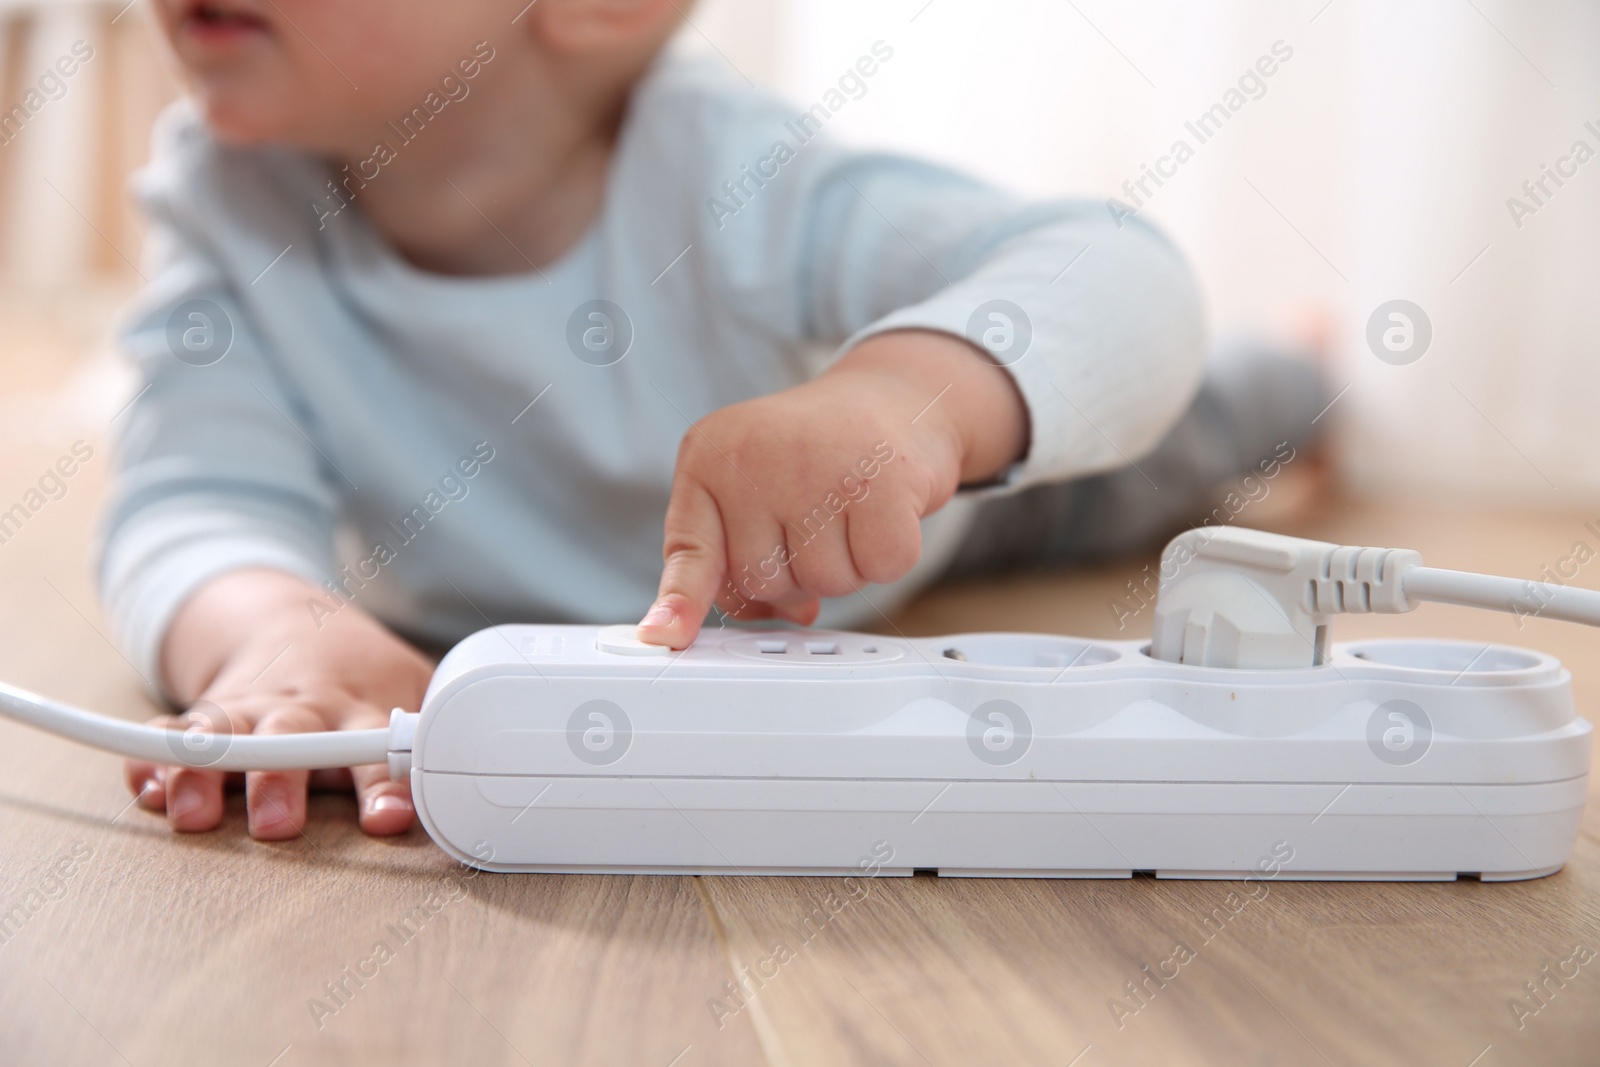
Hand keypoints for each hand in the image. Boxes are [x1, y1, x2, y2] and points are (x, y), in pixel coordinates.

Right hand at [127, 569, 433, 839]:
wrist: (290, 622)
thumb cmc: (365, 681)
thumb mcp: (416, 695)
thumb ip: (444, 741)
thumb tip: (492, 788)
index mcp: (366, 710)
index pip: (383, 753)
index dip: (387, 788)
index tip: (389, 819)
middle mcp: (306, 710)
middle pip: (293, 741)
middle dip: (283, 781)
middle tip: (277, 823)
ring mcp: (252, 710)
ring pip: (224, 736)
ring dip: (206, 773)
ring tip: (191, 811)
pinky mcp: (205, 714)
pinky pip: (173, 733)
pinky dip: (155, 760)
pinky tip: (147, 787)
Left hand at [637, 329, 1027, 647]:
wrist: (891, 397)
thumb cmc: (816, 453)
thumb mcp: (753, 488)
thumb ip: (739, 553)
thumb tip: (783, 615)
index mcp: (711, 457)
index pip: (689, 550)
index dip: (681, 601)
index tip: (664, 636)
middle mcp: (757, 455)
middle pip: (764, 581)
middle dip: (797, 572)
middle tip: (816, 522)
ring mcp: (820, 465)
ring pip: (825, 582)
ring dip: (847, 565)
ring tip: (850, 510)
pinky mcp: (883, 478)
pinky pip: (881, 567)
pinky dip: (890, 555)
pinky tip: (884, 509)